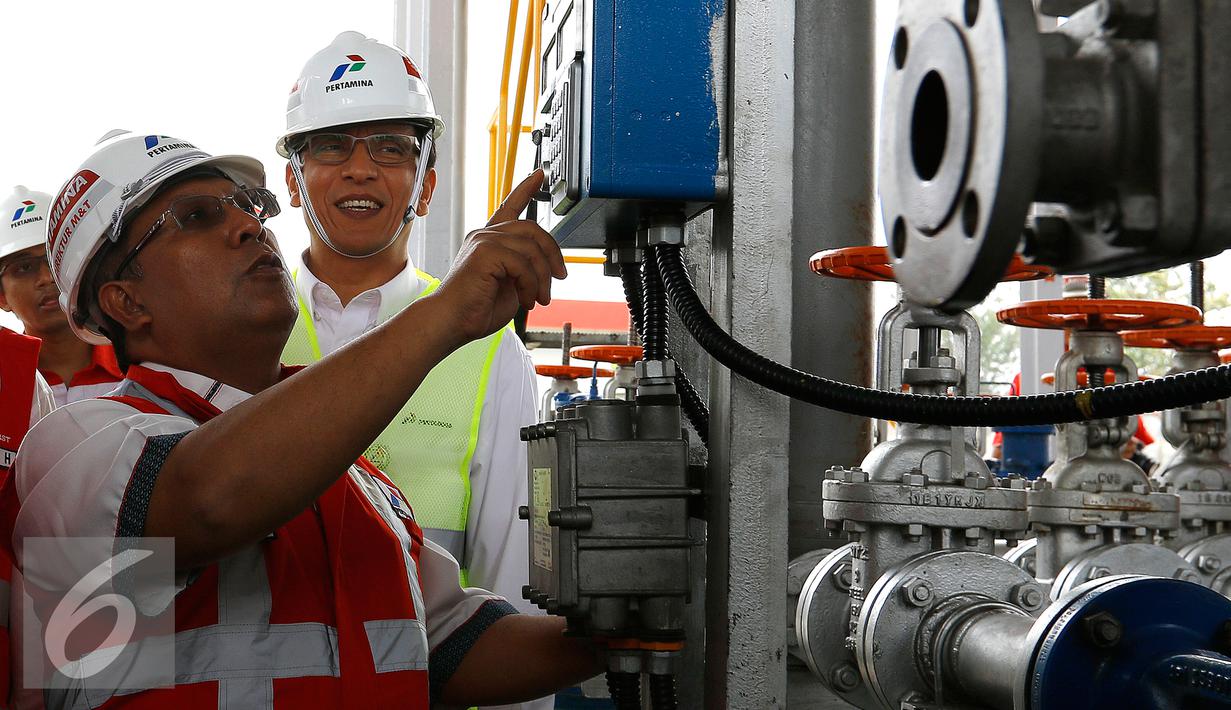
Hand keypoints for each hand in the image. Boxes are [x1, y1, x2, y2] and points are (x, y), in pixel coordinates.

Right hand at [432, 169, 566, 344]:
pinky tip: (525, 299)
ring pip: (532, 249)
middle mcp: (485, 235)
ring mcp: (483, 240)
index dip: (526, 188)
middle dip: (553, 256)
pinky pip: (523, 264)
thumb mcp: (511, 285)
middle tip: (557, 280)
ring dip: (542, 278)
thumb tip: (548, 268)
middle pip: (533, 229)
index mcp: (490, 241)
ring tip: (538, 299)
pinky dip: (530, 285)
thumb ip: (526, 269)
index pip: (510, 205)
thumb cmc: (476, 308)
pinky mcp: (484, 252)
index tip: (540, 174)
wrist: (452, 322)